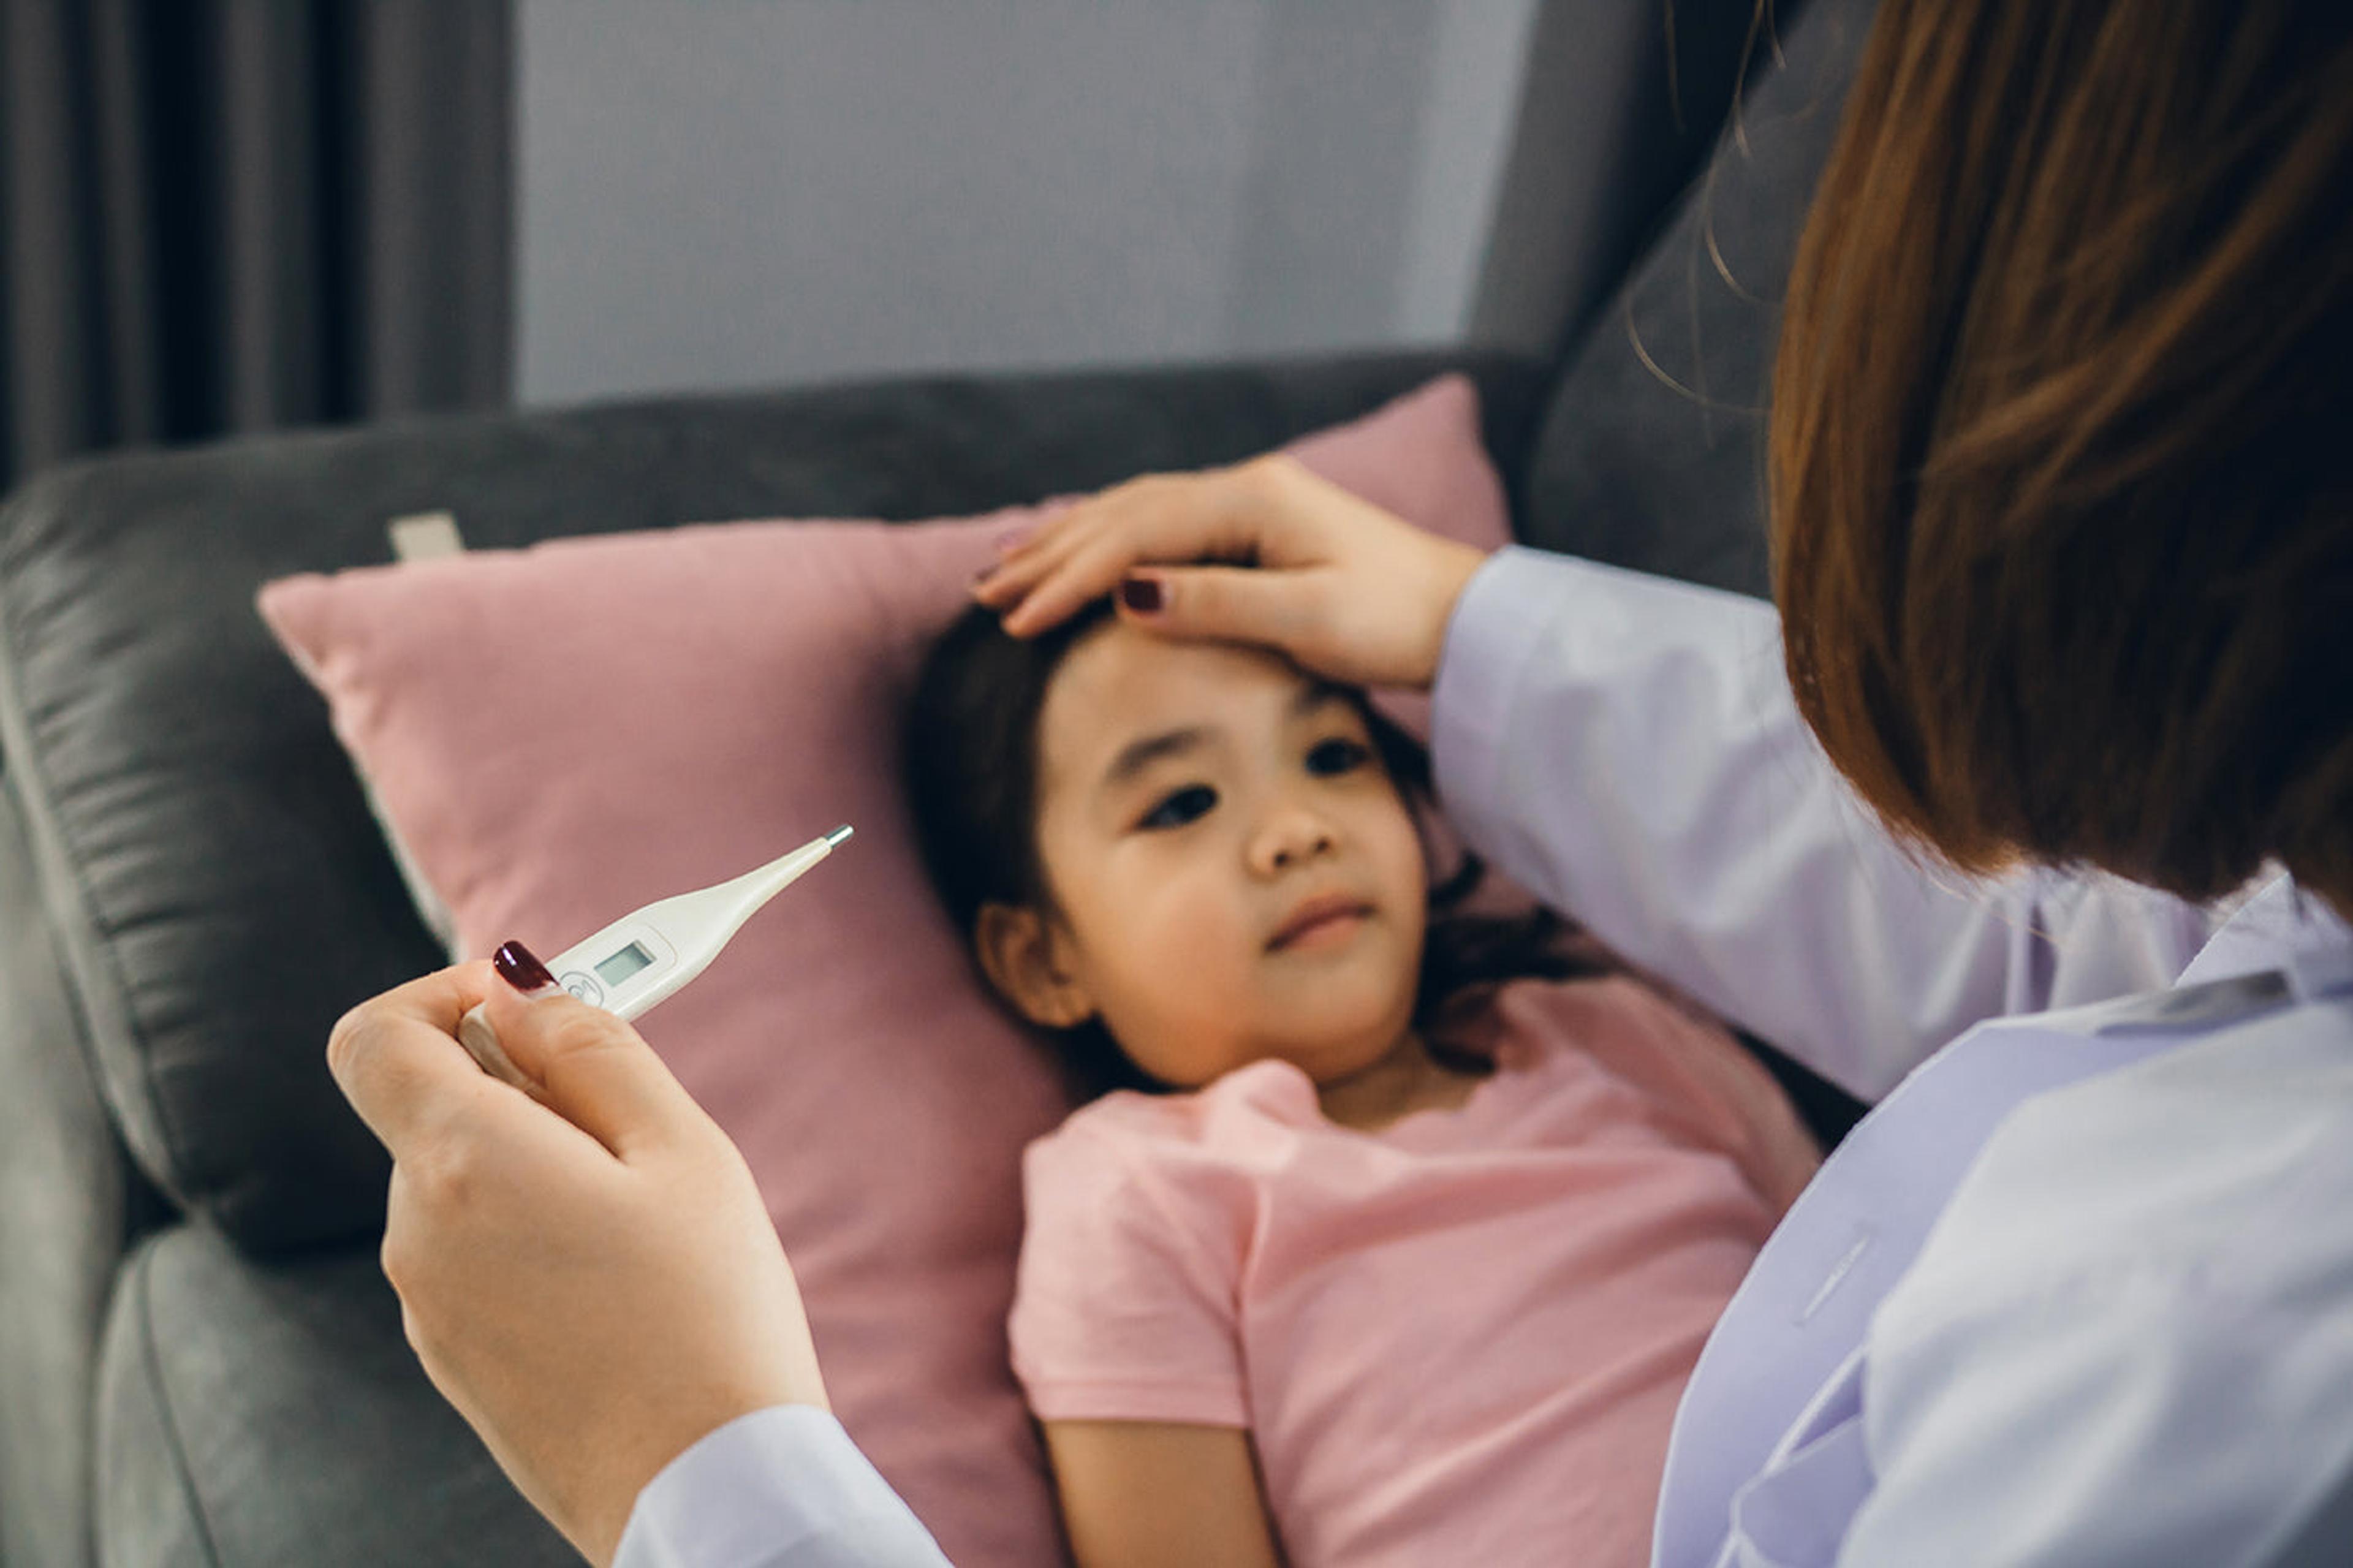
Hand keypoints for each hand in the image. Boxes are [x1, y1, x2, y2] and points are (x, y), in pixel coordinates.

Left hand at [327, 955, 827, 1567]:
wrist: (703, 1490)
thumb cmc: (709, 1318)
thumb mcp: (684, 1149)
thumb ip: (594, 1048)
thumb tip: (522, 993)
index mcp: (465, 1162)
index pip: (375, 1036)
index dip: (441, 994)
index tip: (522, 1004)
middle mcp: (419, 1231)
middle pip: (435, 1108)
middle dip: (524, 1088)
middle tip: (635, 1125)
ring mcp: (428, 1304)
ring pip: (463, 1184)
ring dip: (536, 1167)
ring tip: (643, 1222)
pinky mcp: (453, 1357)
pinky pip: (475, 1255)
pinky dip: (531, 1236)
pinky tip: (618, 1283)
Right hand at [974, 453, 1488, 690]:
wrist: (1464, 617)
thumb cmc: (1397, 622)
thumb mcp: (1310, 621)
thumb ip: (1218, 605)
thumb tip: (1127, 594)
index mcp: (1253, 502)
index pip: (1136, 535)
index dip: (1070, 577)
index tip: (1016, 620)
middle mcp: (1245, 490)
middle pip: (1123, 514)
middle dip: (1049, 553)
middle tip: (982, 592)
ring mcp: (1251, 505)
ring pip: (1136, 517)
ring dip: (1069, 545)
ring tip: (1007, 572)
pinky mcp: (1258, 529)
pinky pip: (1162, 530)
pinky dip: (1109, 546)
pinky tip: (1083, 561)